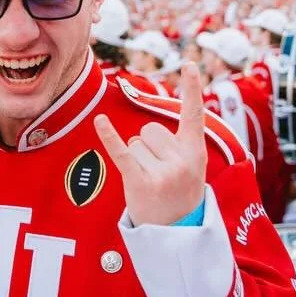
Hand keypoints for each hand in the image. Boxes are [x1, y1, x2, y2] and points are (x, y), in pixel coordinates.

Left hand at [94, 63, 206, 226]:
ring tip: (149, 181)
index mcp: (196, 152)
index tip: (188, 64)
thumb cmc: (179, 194)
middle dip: (148, 147)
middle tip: (158, 173)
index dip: (192, 88)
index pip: (194, 114)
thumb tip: (146, 130)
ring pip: (135, 143)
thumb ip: (178, 143)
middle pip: (150, 130)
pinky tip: (100, 122)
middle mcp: (182, 160)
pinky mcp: (141, 183)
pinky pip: (122, 152)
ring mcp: (163, 172)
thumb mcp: (192, 167)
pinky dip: (109, 137)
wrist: (177, 232)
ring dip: (136, 159)